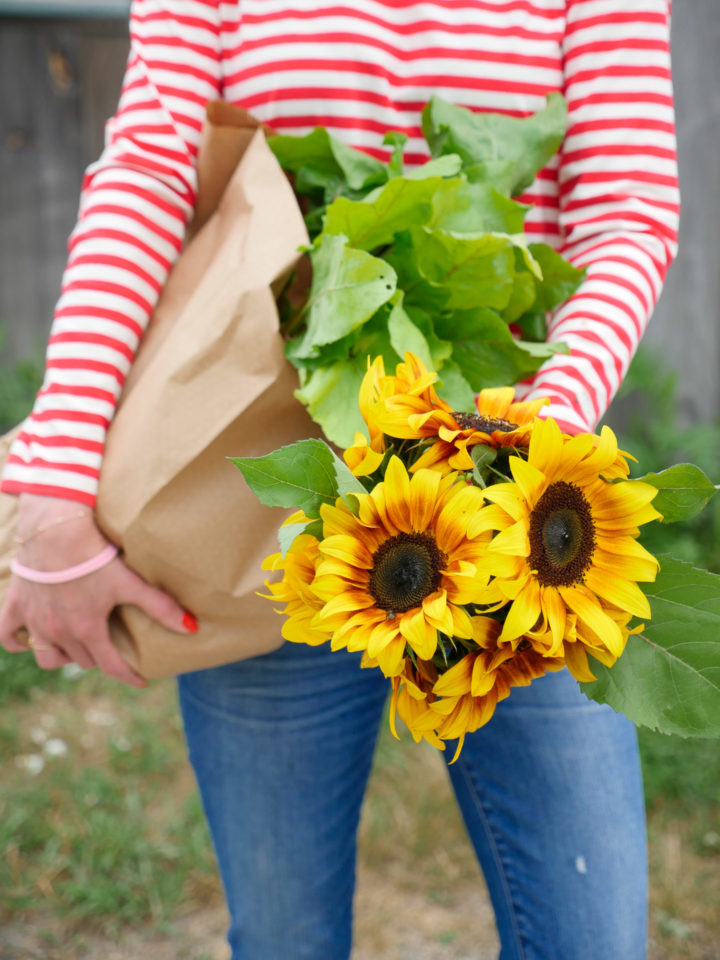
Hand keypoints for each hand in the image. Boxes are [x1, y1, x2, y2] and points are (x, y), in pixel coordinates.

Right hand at [0, 494, 196, 687]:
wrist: (56, 529)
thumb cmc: (95, 555)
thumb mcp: (130, 582)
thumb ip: (160, 606)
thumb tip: (192, 627)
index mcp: (88, 630)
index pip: (111, 666)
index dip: (129, 676)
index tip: (141, 681)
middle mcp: (59, 632)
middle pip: (82, 659)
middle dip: (98, 656)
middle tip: (109, 646)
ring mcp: (35, 621)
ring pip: (47, 657)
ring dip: (63, 655)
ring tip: (76, 643)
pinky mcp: (17, 605)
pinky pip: (9, 637)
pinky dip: (19, 642)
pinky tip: (31, 638)